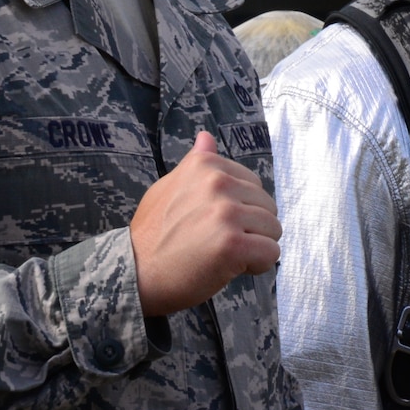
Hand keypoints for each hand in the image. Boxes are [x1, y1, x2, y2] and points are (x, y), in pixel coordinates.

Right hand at [130, 132, 281, 316]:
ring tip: (225, 255)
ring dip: (256, 246)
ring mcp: (226, 213)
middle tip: (219, 242)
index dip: (241, 208)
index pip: (253, 184)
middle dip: (251, 228)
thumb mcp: (168, 187)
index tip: (215, 223)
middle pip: (267, 206)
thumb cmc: (153, 233)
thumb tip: (206, 137)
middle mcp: (218, 183)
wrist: (136, 272)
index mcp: (205, 165)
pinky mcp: (233, 244)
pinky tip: (234, 268)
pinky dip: (258, 265)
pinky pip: (271, 253)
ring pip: (273, 229)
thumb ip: (194, 164)